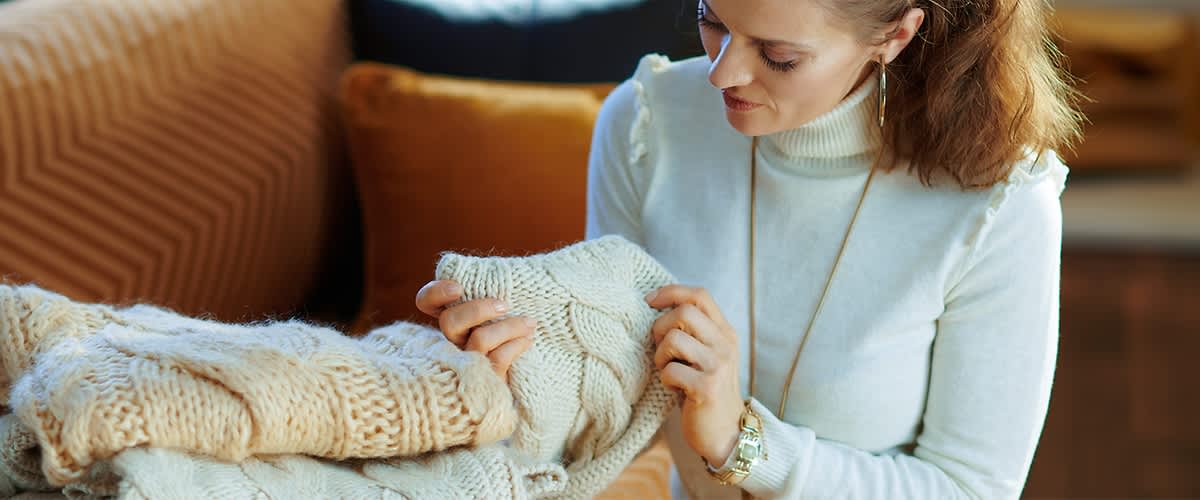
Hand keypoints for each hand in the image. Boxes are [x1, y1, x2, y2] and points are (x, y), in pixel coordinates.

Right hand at [415, 280, 535, 381]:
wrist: (529, 384)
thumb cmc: (516, 338)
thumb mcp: (504, 313)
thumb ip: (496, 296)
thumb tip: (512, 272)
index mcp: (454, 322)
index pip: (427, 302)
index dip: (435, 293)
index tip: (458, 287)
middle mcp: (453, 344)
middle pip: (449, 322)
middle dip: (478, 309)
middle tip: (504, 305)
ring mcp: (467, 364)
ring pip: (479, 339)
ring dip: (509, 326)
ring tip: (530, 323)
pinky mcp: (486, 381)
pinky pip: (498, 358)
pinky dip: (516, 345)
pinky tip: (528, 341)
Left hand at [647, 285, 743, 466]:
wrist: (725, 433)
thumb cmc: (705, 389)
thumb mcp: (706, 354)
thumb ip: (693, 331)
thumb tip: (655, 307)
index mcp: (724, 331)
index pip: (699, 295)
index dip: (671, 292)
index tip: (649, 301)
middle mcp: (725, 344)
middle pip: (684, 312)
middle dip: (660, 328)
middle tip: (660, 349)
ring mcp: (718, 365)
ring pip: (674, 340)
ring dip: (660, 356)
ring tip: (667, 370)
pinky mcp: (707, 387)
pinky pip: (670, 371)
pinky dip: (665, 379)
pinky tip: (674, 389)